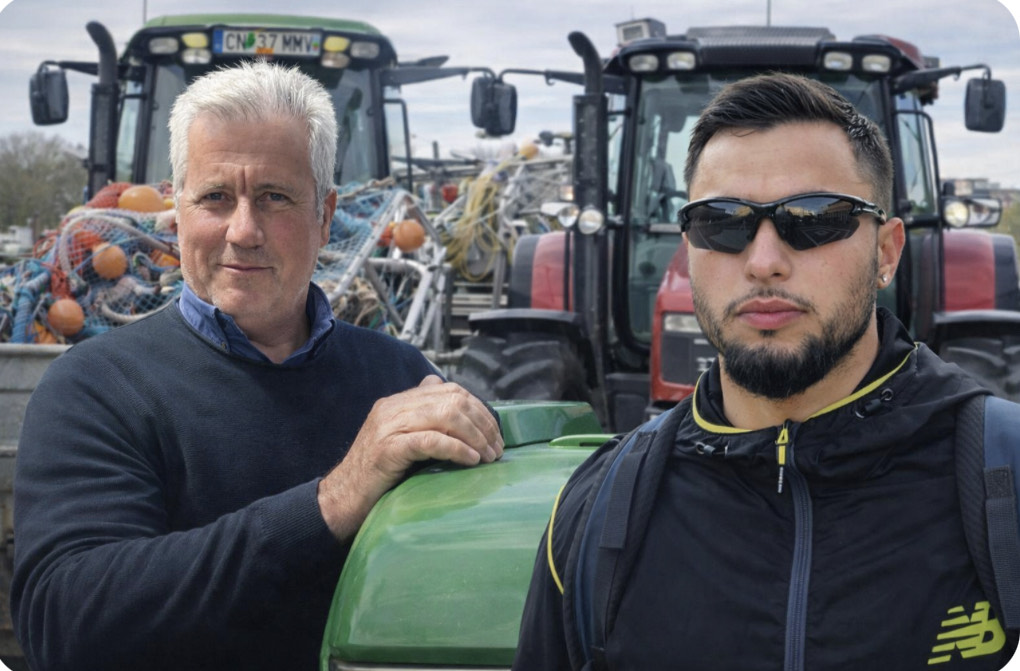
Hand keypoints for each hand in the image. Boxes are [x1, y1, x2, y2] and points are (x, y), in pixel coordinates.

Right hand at [317, 375, 503, 539]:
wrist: (342, 497)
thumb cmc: (377, 473)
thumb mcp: (400, 438)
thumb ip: (421, 417)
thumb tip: (447, 394)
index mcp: (398, 402)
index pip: (448, 389)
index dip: (478, 408)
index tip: (493, 433)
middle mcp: (393, 407)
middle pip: (452, 399)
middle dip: (482, 423)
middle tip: (496, 448)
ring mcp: (389, 426)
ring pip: (446, 415)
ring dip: (475, 436)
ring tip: (488, 456)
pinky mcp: (389, 448)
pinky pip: (431, 440)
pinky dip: (457, 448)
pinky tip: (471, 460)